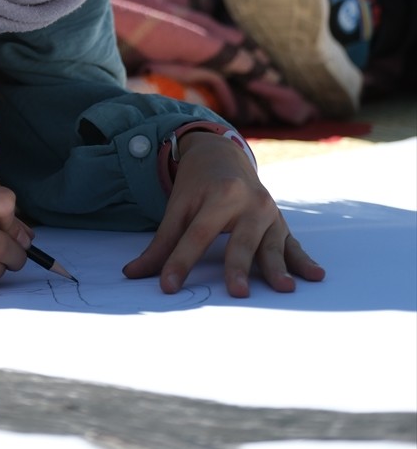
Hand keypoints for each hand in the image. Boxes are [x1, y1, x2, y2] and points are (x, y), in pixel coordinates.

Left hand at [122, 131, 324, 296]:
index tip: (168, 286)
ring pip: (272, 244)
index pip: (197, 234)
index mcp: (219, 195)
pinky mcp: (282, 225)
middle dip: (238, 265)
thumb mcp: (177, 207)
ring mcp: (269, 213)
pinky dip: (304, 262)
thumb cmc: (198, 187)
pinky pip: (294, 245)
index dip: (180, 261)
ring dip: (278, 267)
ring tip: (283, 289)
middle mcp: (249, 202)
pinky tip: (316, 276)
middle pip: (241, 240)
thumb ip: (161, 243)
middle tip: (236, 292)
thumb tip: (132, 274)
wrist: (224, 156)